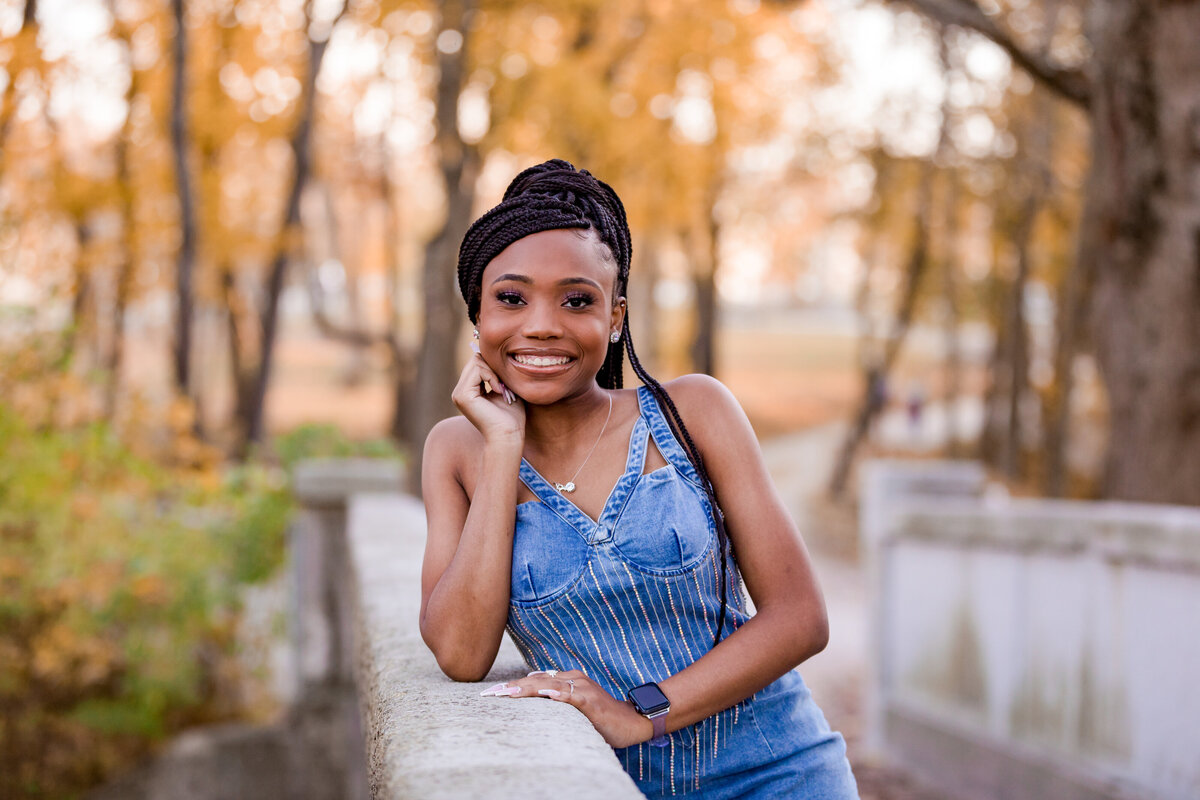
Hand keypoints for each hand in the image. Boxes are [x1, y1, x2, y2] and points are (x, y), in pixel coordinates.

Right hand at [451, 345, 524, 444]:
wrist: (509, 435)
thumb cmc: (511, 417)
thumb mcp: (504, 390)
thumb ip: (497, 374)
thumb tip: (495, 354)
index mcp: (468, 390)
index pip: (477, 362)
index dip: (493, 365)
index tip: (505, 381)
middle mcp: (460, 392)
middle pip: (475, 359)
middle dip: (493, 367)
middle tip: (504, 384)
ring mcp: (458, 394)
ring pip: (476, 362)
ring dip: (494, 372)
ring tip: (502, 389)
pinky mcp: (462, 396)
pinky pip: (477, 371)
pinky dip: (491, 377)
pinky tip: (499, 391)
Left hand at [481, 670, 653, 748]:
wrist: (632, 721)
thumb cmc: (601, 716)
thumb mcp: (574, 707)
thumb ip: (557, 700)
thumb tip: (536, 696)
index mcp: (566, 679)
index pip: (534, 680)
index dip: (512, 686)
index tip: (490, 693)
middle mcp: (572, 679)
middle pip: (536, 680)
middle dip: (512, 687)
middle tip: (489, 694)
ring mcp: (582, 688)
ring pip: (549, 685)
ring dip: (527, 689)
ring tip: (507, 693)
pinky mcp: (590, 700)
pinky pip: (571, 696)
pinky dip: (557, 695)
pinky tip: (544, 696)